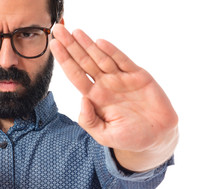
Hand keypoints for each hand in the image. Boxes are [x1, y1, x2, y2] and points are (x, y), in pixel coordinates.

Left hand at [50, 25, 177, 170]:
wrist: (156, 137)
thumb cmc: (128, 137)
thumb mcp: (104, 135)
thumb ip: (89, 120)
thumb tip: (82, 100)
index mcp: (95, 97)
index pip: (75, 75)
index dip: (64, 60)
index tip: (54, 46)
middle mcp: (105, 85)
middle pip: (84, 62)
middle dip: (71, 46)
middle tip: (59, 29)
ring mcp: (121, 79)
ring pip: (101, 58)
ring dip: (88, 44)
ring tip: (75, 31)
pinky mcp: (138, 76)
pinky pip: (123, 61)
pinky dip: (112, 51)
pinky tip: (100, 43)